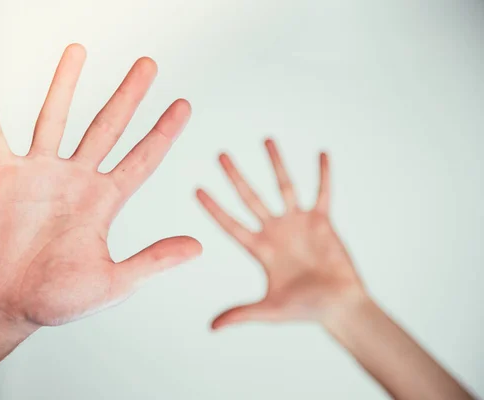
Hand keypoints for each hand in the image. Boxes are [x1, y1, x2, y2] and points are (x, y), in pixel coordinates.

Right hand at [0, 43, 201, 328]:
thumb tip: (199, 246)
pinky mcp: (2, 179)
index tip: (184, 105)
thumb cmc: (57, 299)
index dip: (164, 132)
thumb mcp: (113, 281)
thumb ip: (154, 260)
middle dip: (129, 95)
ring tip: (78, 49)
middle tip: (149, 64)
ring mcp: (39, 175)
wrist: (4, 307)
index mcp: (104, 202)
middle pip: (108, 127)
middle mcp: (76, 181)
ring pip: (54, 119)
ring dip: (65, 84)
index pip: (142, 159)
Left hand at [197, 139, 363, 328]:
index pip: (231, 224)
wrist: (339, 307)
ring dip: (276, 163)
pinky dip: (323, 175)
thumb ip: (242, 313)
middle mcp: (275, 231)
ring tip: (266, 139)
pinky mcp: (322, 222)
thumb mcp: (270, 310)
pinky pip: (323, 193)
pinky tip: (321, 153)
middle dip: (235, 176)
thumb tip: (212, 327)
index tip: (196, 189)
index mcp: (260, 249)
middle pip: (251, 197)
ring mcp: (298, 224)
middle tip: (220, 154)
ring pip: (284, 186)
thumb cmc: (305, 310)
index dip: (214, 208)